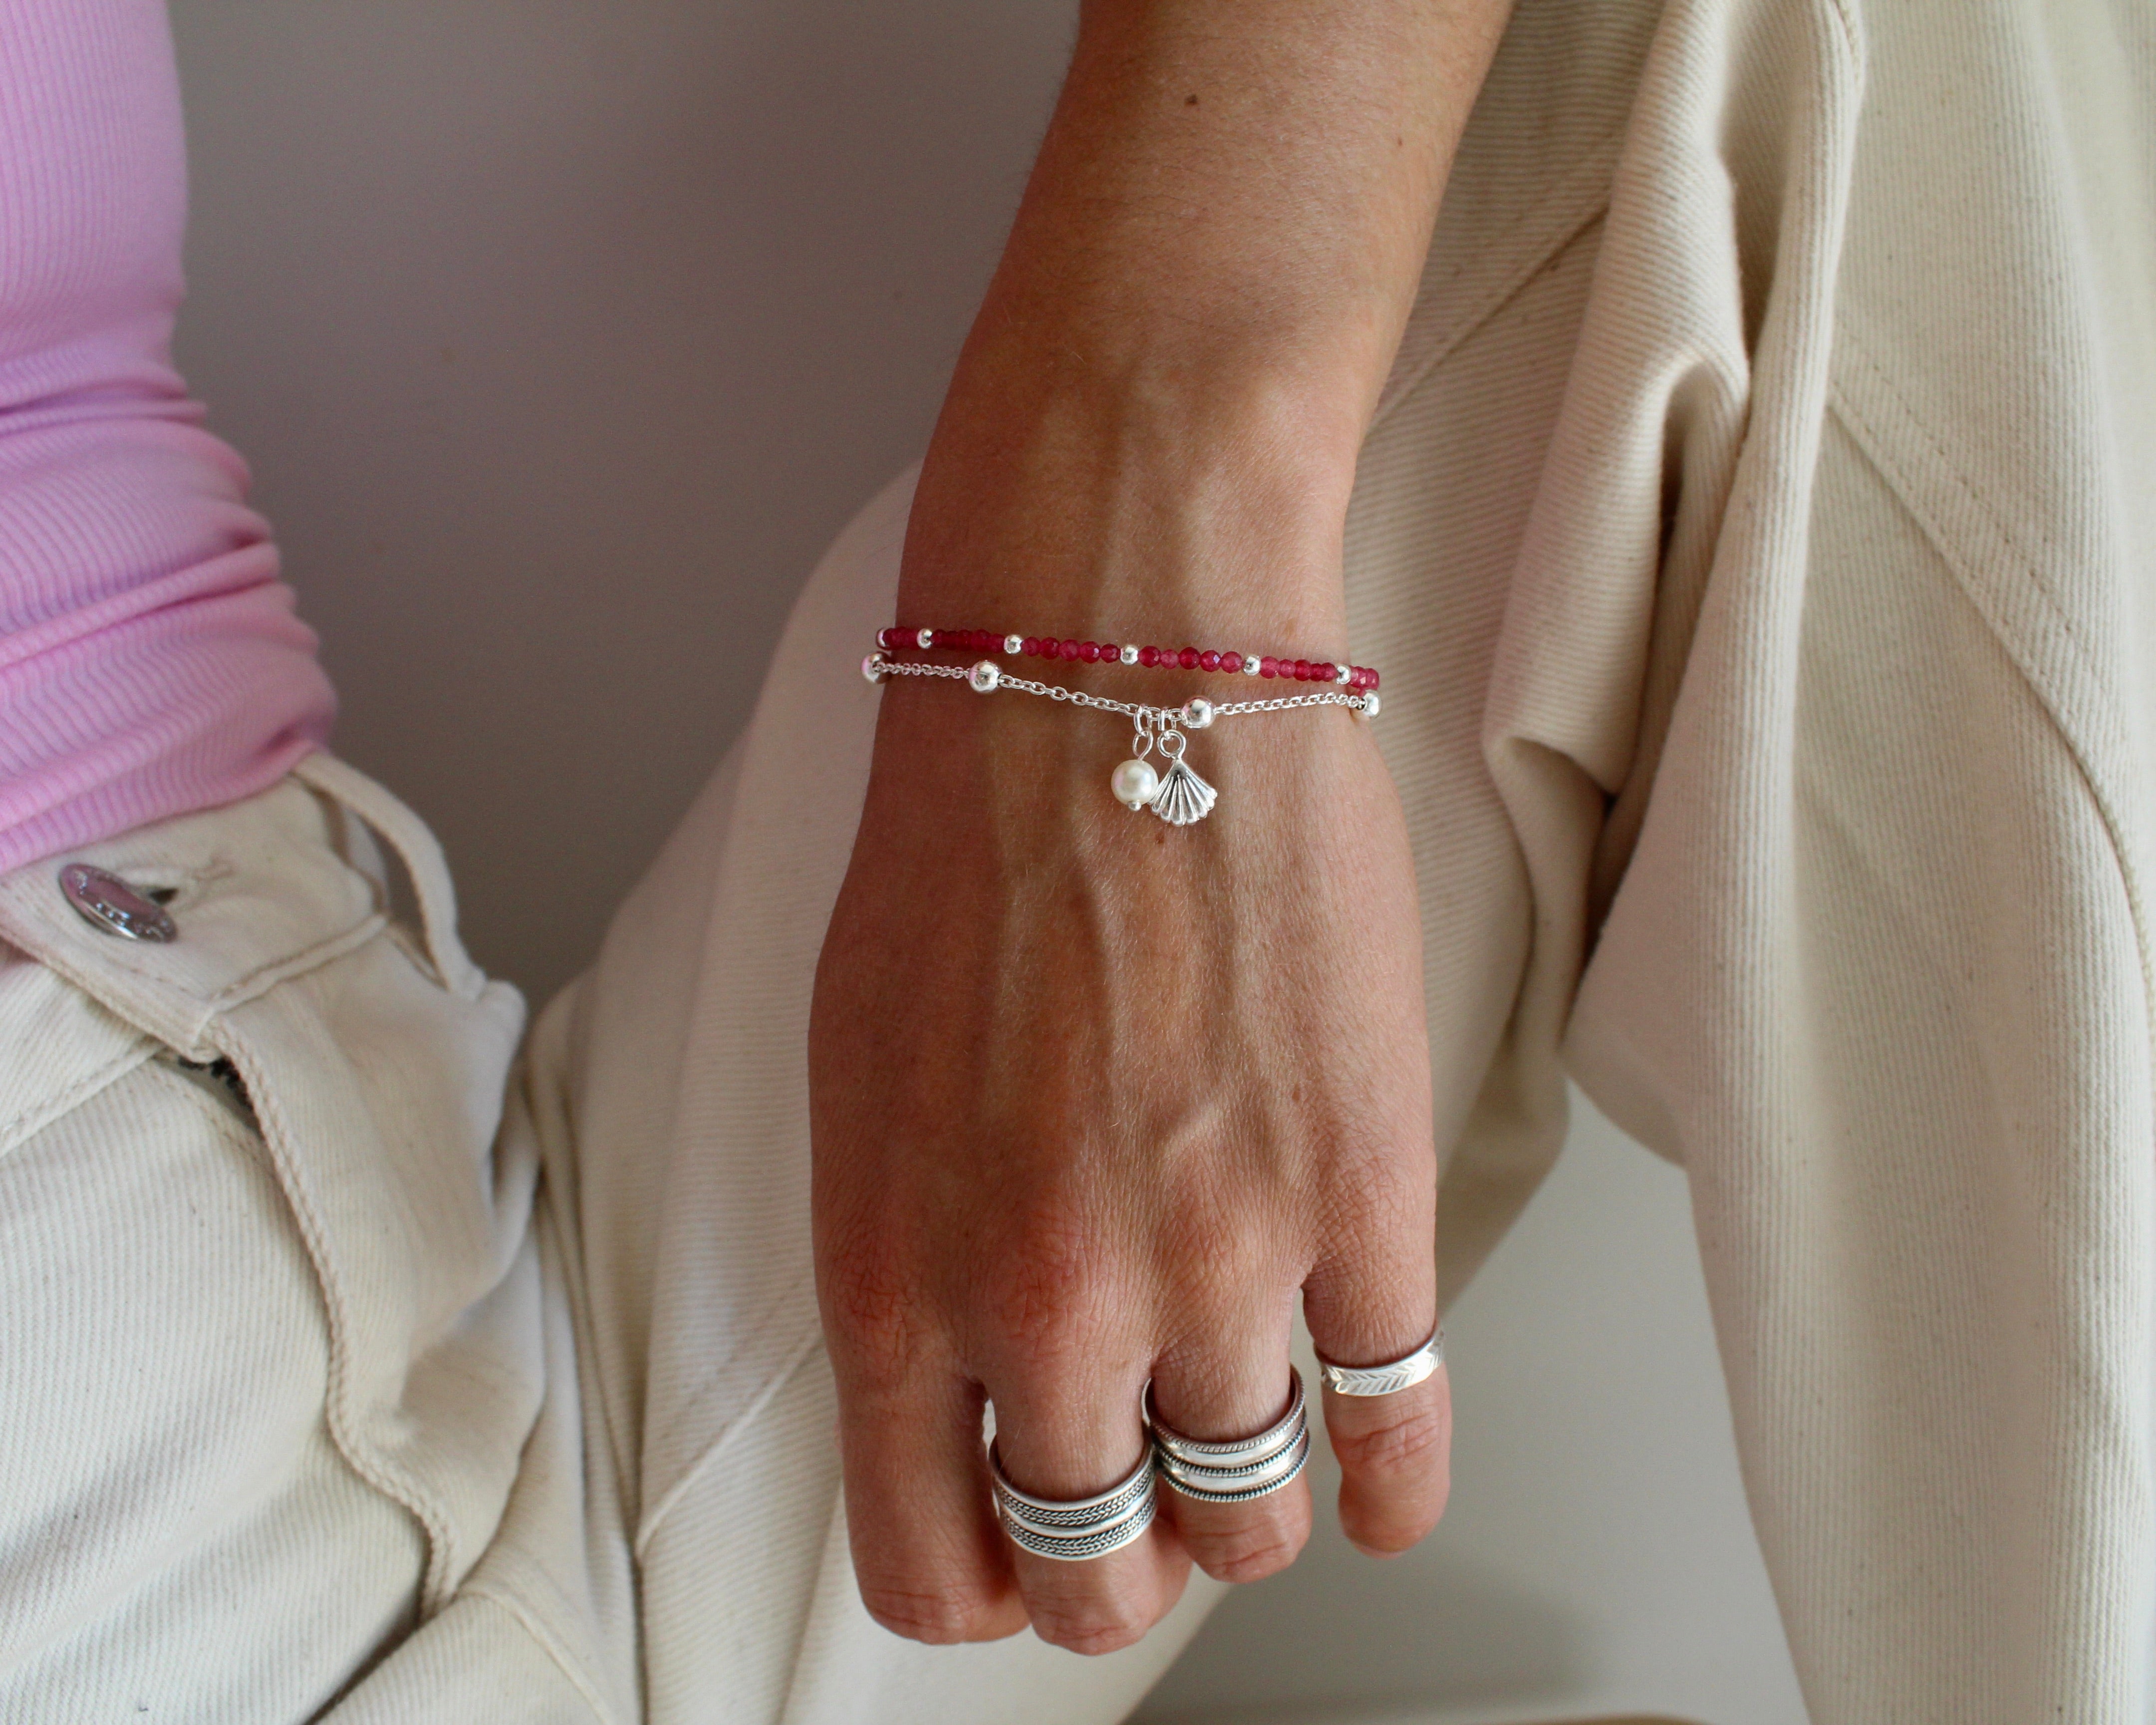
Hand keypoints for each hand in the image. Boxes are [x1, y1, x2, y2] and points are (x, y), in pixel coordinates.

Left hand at [808, 0, 1507, 1655]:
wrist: (1111, 669)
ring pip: (1253, 1515)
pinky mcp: (1360, 1194)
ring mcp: (1217, 1260)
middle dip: (1123, 1556)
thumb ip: (905, 1265)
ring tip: (1250, 1433)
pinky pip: (1398, 1433)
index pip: (933, 1565)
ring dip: (1249, 1502)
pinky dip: (1390, 1481)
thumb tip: (968, 1391)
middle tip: (1145, 1499)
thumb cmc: (969, 845)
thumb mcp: (860, 1084)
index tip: (1023, 1556)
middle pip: (1106, 1567)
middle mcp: (1049, 1299)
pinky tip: (1377, 1461)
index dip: (988, 1587)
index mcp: (894, 1272)